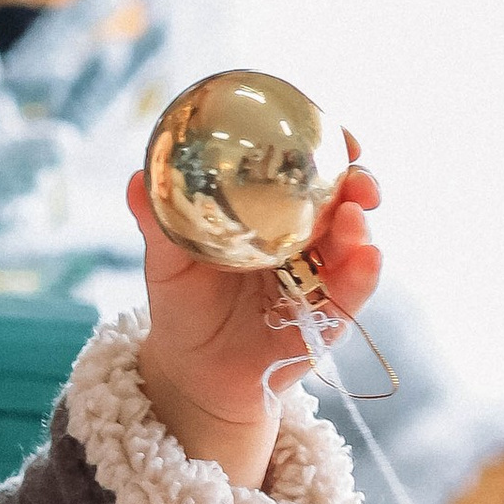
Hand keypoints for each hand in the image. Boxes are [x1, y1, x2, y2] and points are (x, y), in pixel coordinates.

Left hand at [127, 148, 383, 490]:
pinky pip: (353, 291)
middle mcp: (305, 239)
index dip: (327, 146)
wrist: (194, 372)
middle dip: (358, 180)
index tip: (333, 131)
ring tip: (353, 214)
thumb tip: (136, 179)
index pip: (309, 169)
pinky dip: (364, 272)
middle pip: (345, 199)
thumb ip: (158, 222)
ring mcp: (322, 276)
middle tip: (354, 173)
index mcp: (272, 213)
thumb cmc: (183, 305)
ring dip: (360, 224)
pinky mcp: (330, 316)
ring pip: (355, 241)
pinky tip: (367, 256)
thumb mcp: (167, 261)